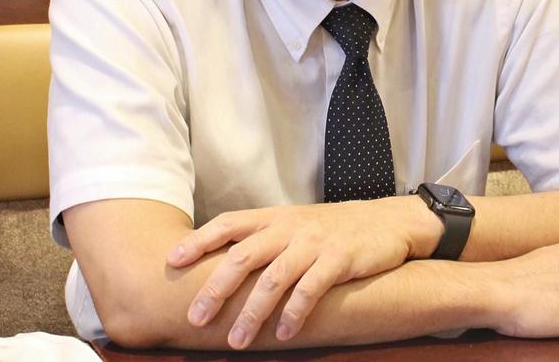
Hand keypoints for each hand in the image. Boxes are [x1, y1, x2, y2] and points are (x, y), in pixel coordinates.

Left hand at [166, 197, 441, 348]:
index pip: (230, 223)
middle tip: (195, 319)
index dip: (201, 240)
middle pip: (244, 255)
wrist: (385, 222)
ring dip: (253, 312)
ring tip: (238, 341)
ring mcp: (314, 243)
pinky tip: (285, 334)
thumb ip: (263, 238)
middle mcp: (290, 227)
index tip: (173, 260)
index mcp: (275, 217)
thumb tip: (221, 263)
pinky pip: (311, 288)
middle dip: (217, 288)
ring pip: (274, 278)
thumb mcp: (295, 223)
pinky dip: (295, 313)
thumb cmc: (332, 228)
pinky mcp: (340, 259)